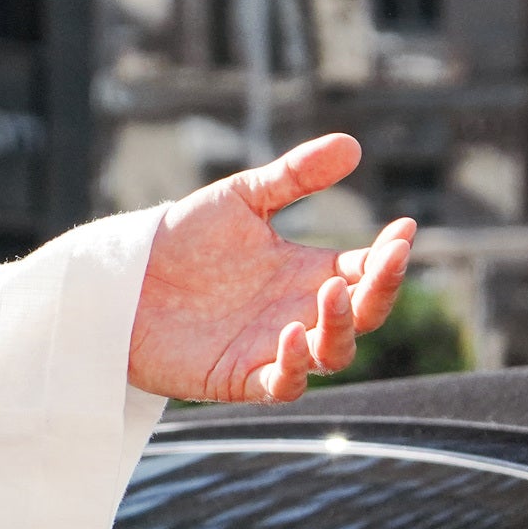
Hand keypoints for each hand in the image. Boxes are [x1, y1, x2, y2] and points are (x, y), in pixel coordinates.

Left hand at [124, 134, 416, 404]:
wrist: (123, 277)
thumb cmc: (183, 239)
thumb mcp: (241, 198)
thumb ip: (295, 176)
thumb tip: (352, 144)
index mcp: (307, 271)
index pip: (367, 270)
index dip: (390, 255)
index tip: (403, 229)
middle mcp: (300, 312)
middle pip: (363, 314)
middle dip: (381, 290)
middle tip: (383, 259)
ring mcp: (273, 348)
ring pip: (333, 353)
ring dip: (341, 326)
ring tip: (332, 290)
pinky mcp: (240, 377)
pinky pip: (282, 384)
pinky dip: (293, 366)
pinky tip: (288, 334)